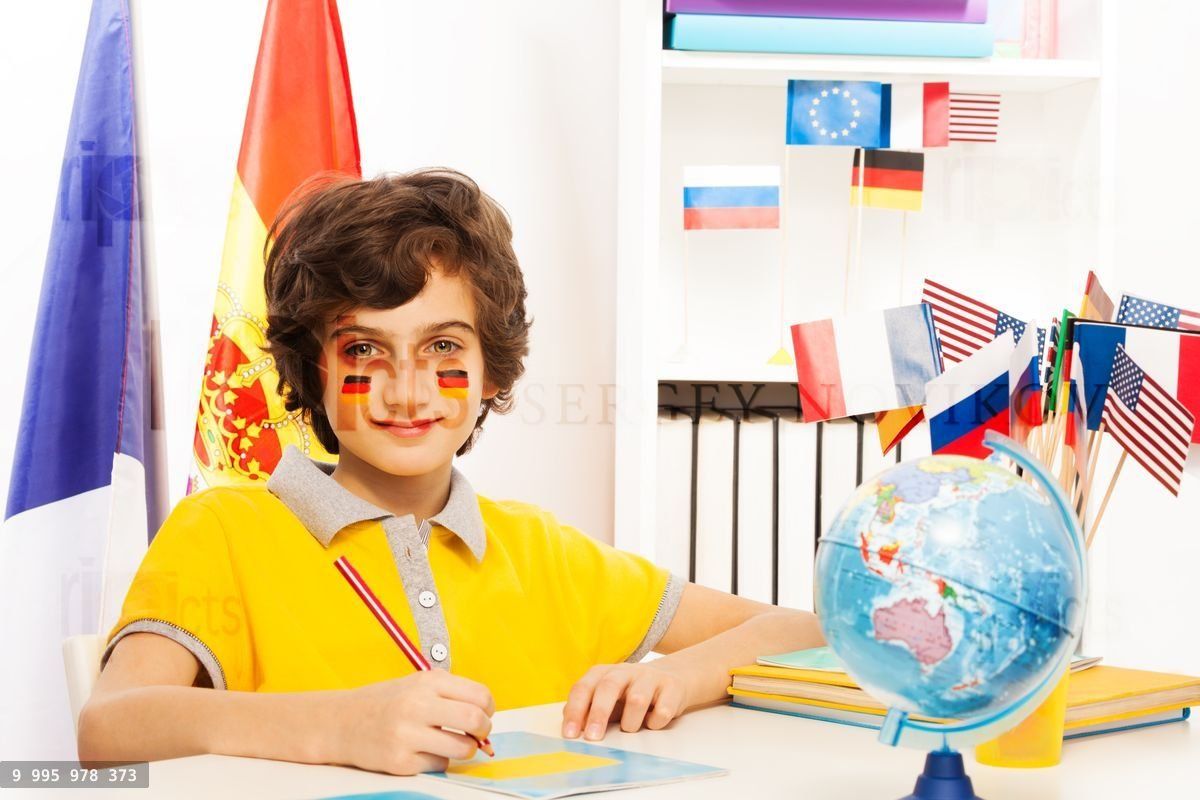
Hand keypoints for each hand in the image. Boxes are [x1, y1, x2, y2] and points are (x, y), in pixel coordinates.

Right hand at [327, 670, 493, 774]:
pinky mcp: (400, 761)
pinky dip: (437, 759)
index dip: (488, 708)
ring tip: (450, 743)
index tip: (483, 714)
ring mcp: (407, 735)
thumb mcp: (418, 685)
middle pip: (475, 720)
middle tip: (477, 734)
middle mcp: (417, 705)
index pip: (479, 695)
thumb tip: (486, 718)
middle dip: (484, 730)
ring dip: (464, 749)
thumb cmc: (387, 703)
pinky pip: (439, 764)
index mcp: (427, 681)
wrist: (341, 722)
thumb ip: (451, 696)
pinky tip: (421, 750)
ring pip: (463, 748)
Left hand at [561, 662, 689, 740]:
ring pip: (637, 699)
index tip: (570, 735)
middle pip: (608, 687)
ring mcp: (650, 677)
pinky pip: (662, 710)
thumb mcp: (608, 700)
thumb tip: (568, 722)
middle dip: (599, 714)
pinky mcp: (672, 687)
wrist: (673, 679)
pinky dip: (656, 722)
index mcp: (604, 673)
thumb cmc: (631, 694)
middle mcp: (625, 671)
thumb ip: (588, 708)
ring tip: (631, 729)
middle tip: (593, 738)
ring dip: (631, 722)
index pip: (584, 687)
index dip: (575, 710)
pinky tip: (653, 722)